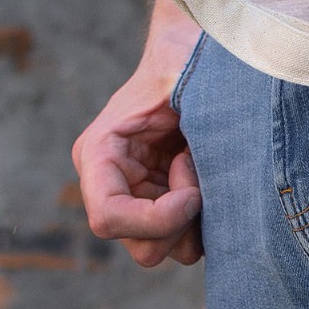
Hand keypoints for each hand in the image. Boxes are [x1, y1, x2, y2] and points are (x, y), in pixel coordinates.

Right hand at [73, 39, 203, 267]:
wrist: (194, 56)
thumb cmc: (184, 61)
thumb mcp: (181, 80)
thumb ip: (186, 114)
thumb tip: (196, 158)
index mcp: (98, 154)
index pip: (108, 218)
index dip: (157, 218)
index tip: (194, 194)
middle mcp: (111, 185)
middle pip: (142, 247)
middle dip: (180, 224)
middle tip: (200, 177)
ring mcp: (138, 201)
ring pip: (165, 252)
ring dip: (196, 226)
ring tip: (204, 173)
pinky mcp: (165, 208)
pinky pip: (185, 243)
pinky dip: (206, 225)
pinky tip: (211, 182)